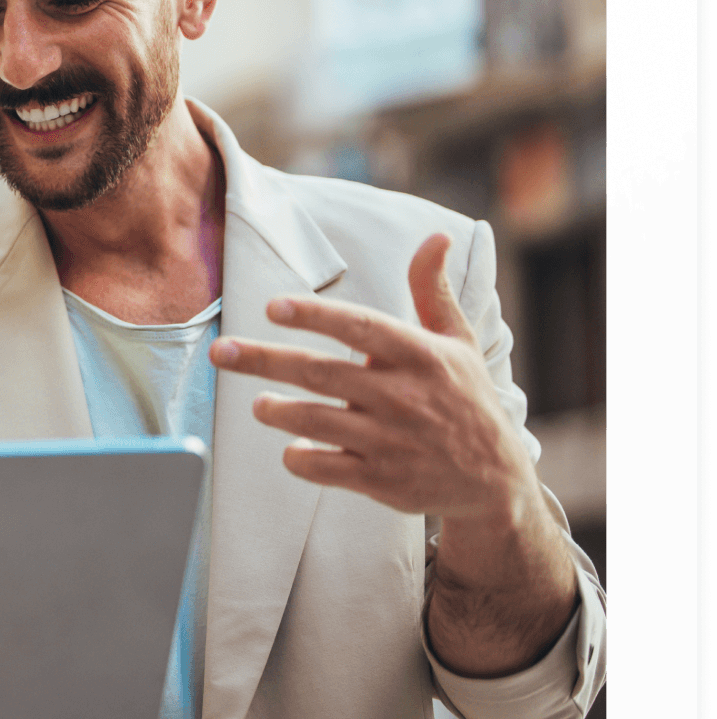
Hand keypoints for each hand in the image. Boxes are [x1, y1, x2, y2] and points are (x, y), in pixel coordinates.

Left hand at [211, 233, 576, 674]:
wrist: (497, 478)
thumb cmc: (466, 399)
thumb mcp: (459, 343)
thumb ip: (432, 292)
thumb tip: (434, 237)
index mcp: (420, 356)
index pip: (360, 328)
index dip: (315, 316)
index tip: (273, 306)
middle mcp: (403, 397)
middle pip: (321, 373)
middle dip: (266, 360)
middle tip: (221, 351)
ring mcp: (391, 441)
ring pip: (318, 421)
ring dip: (279, 411)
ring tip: (258, 403)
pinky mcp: (383, 481)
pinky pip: (329, 468)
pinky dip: (302, 458)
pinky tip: (291, 448)